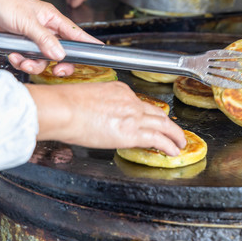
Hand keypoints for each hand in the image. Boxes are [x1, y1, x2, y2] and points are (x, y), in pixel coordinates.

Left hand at [0, 0, 99, 74]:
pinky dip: (21, 61)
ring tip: (24, 61)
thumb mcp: (27, 21)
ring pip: (44, 59)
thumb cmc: (4, 1)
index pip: (77, 34)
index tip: (100, 52)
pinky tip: (14, 55)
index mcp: (53, 19)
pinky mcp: (21, 44)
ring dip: (34, 64)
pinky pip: (28, 59)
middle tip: (57, 70)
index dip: (89, 44)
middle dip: (59, 63)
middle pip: (62, 52)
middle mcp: (46, 29)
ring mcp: (33, 38)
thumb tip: (60, 54)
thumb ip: (44, 39)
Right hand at [27, 81, 186, 155]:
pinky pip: (158, 139)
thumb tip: (97, 117)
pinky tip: (173, 151)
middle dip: (168, 123)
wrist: (61, 109)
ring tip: (180, 142)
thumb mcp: (86, 98)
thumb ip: (98, 107)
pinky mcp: (133, 132)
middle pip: (156, 112)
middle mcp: (130, 100)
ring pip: (163, 124)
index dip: (148, 115)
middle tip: (174, 131)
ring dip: (175, 135)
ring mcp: (133, 116)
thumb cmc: (63, 105)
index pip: (139, 104)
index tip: (151, 121)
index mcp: (119, 90)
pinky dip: (169, 145)